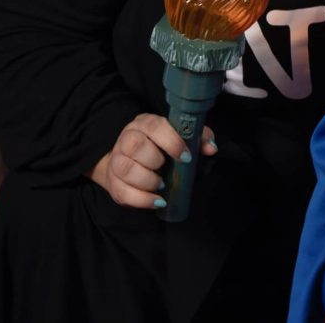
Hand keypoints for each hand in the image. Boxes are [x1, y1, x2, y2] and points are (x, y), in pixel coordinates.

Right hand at [87, 113, 216, 207]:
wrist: (131, 160)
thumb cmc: (160, 146)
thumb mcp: (180, 137)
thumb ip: (198, 138)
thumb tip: (211, 148)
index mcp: (145, 124)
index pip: (154, 126)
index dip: (171, 141)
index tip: (186, 156)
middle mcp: (127, 138)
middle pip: (135, 146)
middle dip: (154, 161)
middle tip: (166, 170)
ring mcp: (117, 160)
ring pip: (126, 169)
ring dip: (148, 181)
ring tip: (161, 185)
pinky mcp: (113, 182)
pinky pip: (122, 192)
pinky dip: (142, 200)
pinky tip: (156, 201)